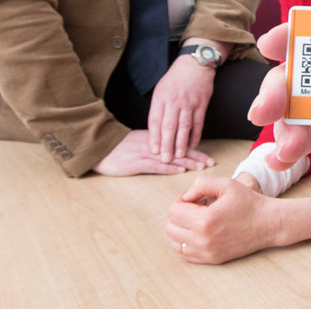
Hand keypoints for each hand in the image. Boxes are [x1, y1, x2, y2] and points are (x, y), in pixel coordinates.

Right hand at [92, 130, 212, 175]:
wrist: (99, 148)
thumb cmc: (118, 148)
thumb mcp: (140, 143)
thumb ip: (155, 148)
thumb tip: (170, 156)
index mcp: (156, 139)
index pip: (179, 144)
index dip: (195, 151)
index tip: (208, 158)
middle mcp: (154, 145)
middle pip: (179, 150)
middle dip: (197, 157)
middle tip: (211, 163)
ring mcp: (145, 153)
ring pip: (171, 157)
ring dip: (188, 162)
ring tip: (202, 167)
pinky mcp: (136, 163)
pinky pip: (155, 165)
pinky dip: (169, 168)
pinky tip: (180, 171)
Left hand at [148, 48, 215, 161]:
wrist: (194, 64)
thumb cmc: (175, 79)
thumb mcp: (161, 90)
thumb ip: (158, 108)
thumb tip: (155, 130)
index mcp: (161, 98)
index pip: (155, 121)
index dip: (154, 137)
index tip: (153, 151)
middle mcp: (174, 101)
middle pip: (169, 126)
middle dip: (166, 145)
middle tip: (165, 160)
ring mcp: (189, 103)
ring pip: (184, 126)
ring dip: (181, 143)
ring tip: (178, 156)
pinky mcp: (202, 104)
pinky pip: (198, 122)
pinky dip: (196, 135)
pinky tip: (193, 145)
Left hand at [166, 175, 282, 263]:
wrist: (268, 223)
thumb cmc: (249, 202)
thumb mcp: (226, 184)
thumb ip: (201, 184)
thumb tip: (185, 197)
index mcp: (204, 220)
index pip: (173, 212)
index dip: (180, 201)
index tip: (195, 198)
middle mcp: (203, 240)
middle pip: (171, 228)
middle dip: (179, 215)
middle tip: (196, 207)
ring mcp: (207, 252)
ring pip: (176, 243)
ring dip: (181, 230)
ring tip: (198, 220)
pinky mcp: (212, 259)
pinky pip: (186, 254)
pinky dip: (187, 242)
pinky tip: (201, 231)